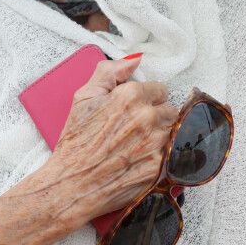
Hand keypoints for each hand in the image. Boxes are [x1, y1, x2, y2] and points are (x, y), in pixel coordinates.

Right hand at [43, 56, 177, 230]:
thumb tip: (134, 60)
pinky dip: (161, 157)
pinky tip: (141, 161)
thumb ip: (109, 72)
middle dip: (156, 117)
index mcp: (130, 96)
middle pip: (169, 110)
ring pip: (173, 132)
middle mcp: (147, 117)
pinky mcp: (160, 168)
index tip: (136, 109)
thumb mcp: (84, 98)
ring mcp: (156, 143)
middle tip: (135, 129)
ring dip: (161, 137)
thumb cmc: (76, 143)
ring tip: (138, 146)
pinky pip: (172, 156)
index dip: (146, 99)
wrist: (72, 184)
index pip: (159, 89)